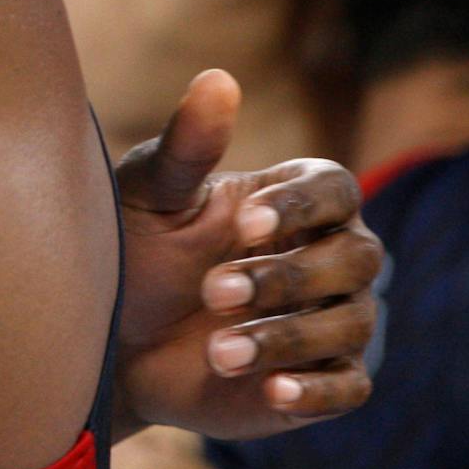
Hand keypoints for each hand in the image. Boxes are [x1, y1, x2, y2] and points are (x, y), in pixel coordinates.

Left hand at [114, 72, 382, 441]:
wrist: (113, 340)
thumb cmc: (136, 250)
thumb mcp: (150, 198)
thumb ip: (186, 148)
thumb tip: (218, 79)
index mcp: (297, 201)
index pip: (336, 190)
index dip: (300, 205)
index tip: (243, 222)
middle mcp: (330, 257)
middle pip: (355, 257)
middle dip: (286, 276)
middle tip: (212, 292)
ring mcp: (331, 321)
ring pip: (349, 324)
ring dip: (286, 336)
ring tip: (217, 350)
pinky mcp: (321, 382)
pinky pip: (348, 386)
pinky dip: (315, 388)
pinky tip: (272, 389)